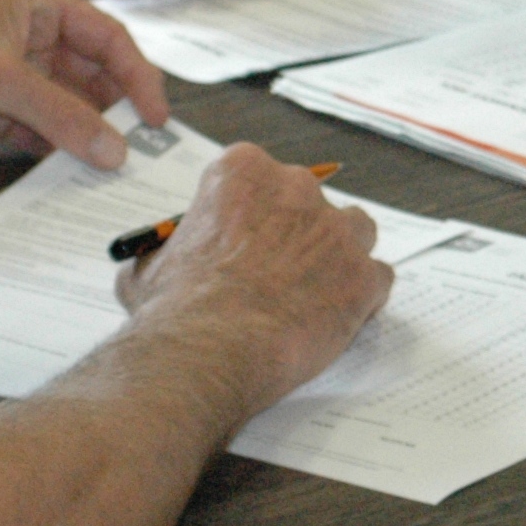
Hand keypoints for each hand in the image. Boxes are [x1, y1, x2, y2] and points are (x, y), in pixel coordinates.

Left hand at [0, 0, 167, 169]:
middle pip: (89, 71)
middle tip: (141, 143)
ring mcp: (9, 73)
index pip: (104, 35)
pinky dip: (58, 147)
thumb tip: (113, 145)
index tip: (155, 112)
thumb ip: (62, 114)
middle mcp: (24, 33)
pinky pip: (40, 129)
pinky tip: (75, 166)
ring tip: (113, 161)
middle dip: (114, 106)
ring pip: (66, 104)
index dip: (135, 73)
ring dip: (87, 131)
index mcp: (32, 0)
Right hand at [118, 144, 392, 416]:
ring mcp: (337, 230)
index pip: (258, 175)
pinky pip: (376, 278)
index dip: (254, 211)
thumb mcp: (149, 268)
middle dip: (298, 230)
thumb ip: (163, 253)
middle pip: (309, 198)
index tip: (245, 236)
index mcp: (242, 172)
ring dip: (339, 255)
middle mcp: (297, 188)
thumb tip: (159, 262)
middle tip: (278, 270)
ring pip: (354, 230)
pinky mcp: (364, 276)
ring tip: (314, 292)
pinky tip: (334, 320)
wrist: (208, 353)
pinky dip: (361, 298)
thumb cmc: (175, 310)